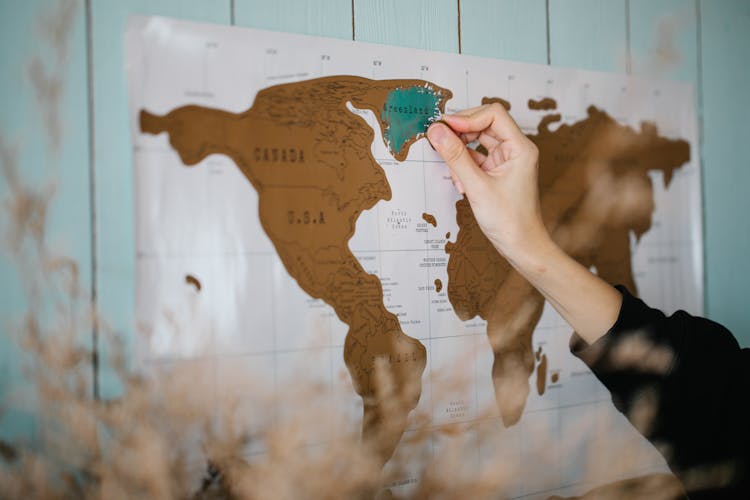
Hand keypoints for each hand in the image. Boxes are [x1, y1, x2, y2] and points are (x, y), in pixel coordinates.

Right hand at [427, 104, 621, 344]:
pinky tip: (460, 182)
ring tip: (452, 170)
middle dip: (460, 132)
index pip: (493, 114)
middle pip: (484, 124)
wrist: (522, 247)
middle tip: (438, 140)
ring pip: (477, 141)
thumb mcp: (476, 186)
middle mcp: (515, 149)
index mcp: (520, 147)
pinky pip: (476, 158)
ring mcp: (506, 161)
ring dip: (460, 151)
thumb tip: (436, 132)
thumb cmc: (509, 220)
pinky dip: (464, 165)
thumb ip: (455, 156)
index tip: (444, 126)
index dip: (467, 117)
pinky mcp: (497, 172)